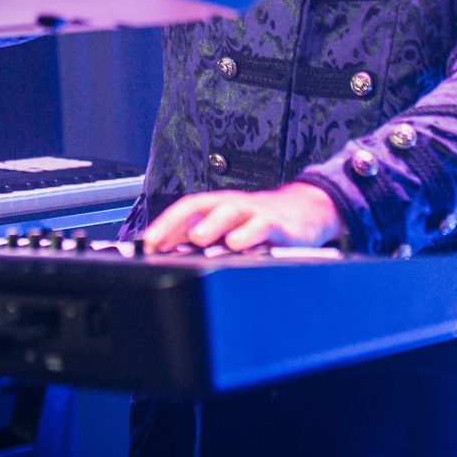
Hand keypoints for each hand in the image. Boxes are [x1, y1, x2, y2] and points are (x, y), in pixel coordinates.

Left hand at [141, 182, 344, 251]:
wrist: (307, 211)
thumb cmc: (263, 222)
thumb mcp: (233, 228)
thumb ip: (206, 237)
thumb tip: (172, 251)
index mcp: (219, 206)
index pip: (187, 209)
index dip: (166, 224)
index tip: (149, 244)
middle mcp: (234, 205)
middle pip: (203, 206)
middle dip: (179, 223)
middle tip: (162, 243)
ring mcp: (256, 212)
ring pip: (231, 212)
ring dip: (212, 224)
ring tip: (197, 238)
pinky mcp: (279, 224)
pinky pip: (263, 226)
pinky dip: (249, 234)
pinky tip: (237, 244)